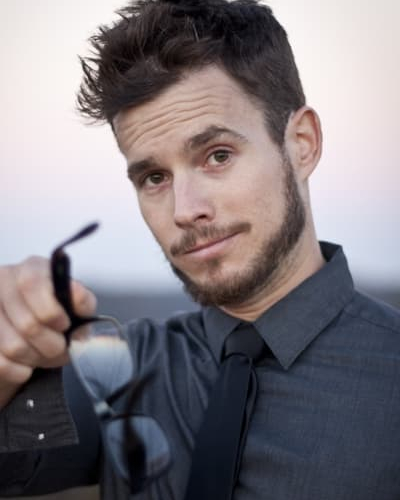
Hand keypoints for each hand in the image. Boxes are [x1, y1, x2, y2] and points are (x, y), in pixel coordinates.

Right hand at [0, 256, 96, 407]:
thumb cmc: (60, 314)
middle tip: (62, 347)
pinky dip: (20, 371)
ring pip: (14, 346)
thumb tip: (78, 298)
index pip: (31, 284)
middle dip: (52, 344)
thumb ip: (82, 301)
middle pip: (27, 323)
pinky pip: (1, 363)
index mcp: (32, 269)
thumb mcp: (77, 304)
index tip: (65, 325)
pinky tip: (27, 365)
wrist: (38, 335)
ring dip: (37, 358)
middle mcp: (4, 282)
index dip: (51, 311)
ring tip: (46, 354)